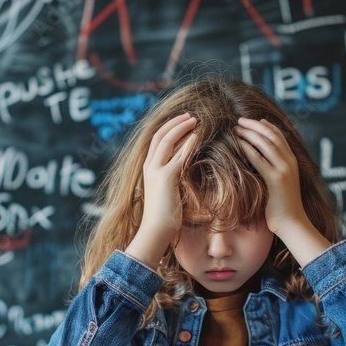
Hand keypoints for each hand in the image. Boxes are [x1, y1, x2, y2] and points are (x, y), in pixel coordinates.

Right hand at [141, 112, 197, 237]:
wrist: (155, 229)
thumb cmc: (164, 214)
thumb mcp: (168, 190)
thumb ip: (173, 176)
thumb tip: (185, 167)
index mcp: (148, 168)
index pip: (157, 140)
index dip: (169, 128)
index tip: (183, 122)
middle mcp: (149, 166)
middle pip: (160, 135)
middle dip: (176, 123)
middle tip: (191, 115)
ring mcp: (156, 170)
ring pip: (168, 140)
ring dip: (183, 128)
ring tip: (195, 120)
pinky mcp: (165, 177)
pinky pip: (178, 155)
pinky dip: (188, 143)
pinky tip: (197, 136)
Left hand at [236, 117, 331, 265]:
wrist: (292, 223)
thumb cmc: (282, 206)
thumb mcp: (279, 183)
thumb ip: (272, 169)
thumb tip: (259, 162)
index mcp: (292, 161)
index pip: (280, 136)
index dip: (266, 126)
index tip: (254, 120)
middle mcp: (290, 162)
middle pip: (272, 135)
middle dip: (255, 125)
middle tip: (240, 120)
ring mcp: (284, 170)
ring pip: (266, 144)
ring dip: (250, 133)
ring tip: (237, 128)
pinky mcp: (276, 180)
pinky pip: (260, 160)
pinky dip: (248, 149)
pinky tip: (238, 144)